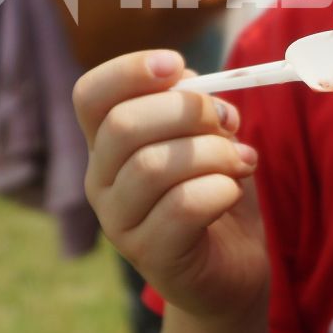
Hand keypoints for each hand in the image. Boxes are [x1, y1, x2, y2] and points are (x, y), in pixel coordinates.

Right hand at [74, 49, 268, 320]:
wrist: (232, 268)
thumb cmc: (216, 192)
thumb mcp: (209, 138)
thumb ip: (197, 106)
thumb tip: (191, 83)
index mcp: (108, 144)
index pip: (90, 95)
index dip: (128, 70)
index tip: (176, 64)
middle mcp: (100, 181)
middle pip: (123, 125)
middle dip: (188, 111)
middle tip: (227, 122)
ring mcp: (119, 222)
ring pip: (154, 165)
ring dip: (213, 153)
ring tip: (242, 162)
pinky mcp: (151, 256)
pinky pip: (183, 206)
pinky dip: (221, 189)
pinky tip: (233, 191)